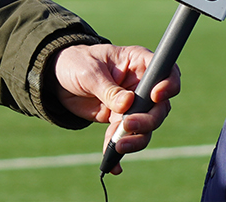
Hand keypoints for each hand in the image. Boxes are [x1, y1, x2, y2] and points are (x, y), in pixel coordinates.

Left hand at [51, 43, 178, 174]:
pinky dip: (119, 151)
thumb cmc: (76, 62)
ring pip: (146, 127)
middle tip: (128, 126)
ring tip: (118, 147)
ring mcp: (132, 104)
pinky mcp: (118, 120)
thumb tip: (127, 104)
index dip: (168, 84)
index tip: (155, 96)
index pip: (165, 71)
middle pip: (159, 106)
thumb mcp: (89, 71)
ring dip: (136, 139)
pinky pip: (125, 138)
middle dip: (148, 120)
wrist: (57, 78)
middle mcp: (140, 84)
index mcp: (137, 61)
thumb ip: (108, 88)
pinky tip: (113, 164)